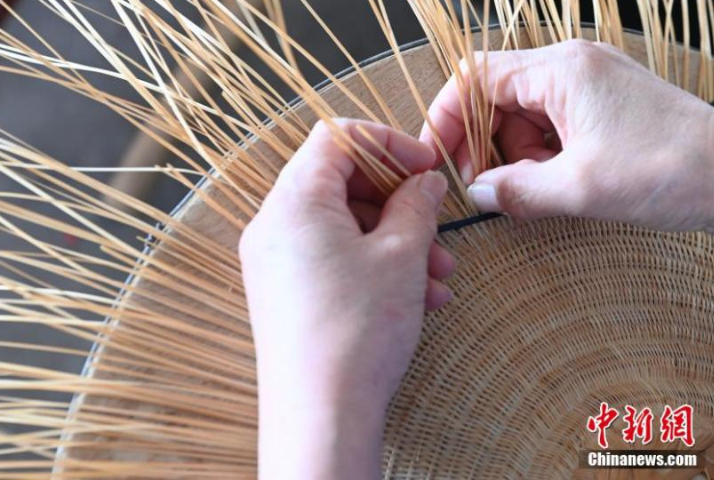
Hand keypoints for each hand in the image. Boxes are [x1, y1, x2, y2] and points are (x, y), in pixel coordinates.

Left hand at [240, 119, 453, 479]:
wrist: (322, 414)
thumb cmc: (357, 332)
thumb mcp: (402, 256)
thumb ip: (416, 204)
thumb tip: (424, 183)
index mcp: (294, 201)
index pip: (337, 139)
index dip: (388, 144)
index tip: (426, 167)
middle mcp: (274, 225)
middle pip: (342, 184)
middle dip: (399, 203)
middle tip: (437, 227)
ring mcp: (275, 261)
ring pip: (344, 227)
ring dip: (396, 242)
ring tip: (439, 276)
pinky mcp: (284, 292)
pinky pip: (332, 259)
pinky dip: (373, 267)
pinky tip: (418, 297)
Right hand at [421, 39, 713, 243]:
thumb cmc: (670, 171)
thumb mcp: (579, 188)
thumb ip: (515, 191)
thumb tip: (477, 194)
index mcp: (562, 70)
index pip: (477, 78)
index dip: (449, 117)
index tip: (437, 156)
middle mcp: (573, 68)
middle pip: (497, 97)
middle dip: (484, 145)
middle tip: (484, 187)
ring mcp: (590, 86)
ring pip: (523, 116)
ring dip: (516, 157)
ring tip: (535, 191)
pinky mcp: (603, 109)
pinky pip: (551, 128)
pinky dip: (542, 158)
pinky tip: (555, 185)